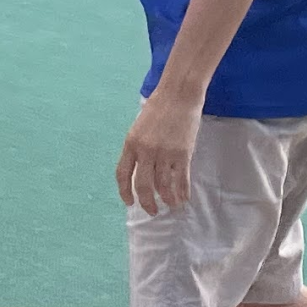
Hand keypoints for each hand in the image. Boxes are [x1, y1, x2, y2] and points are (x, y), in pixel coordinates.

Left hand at [118, 86, 202, 217]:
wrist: (178, 95)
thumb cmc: (158, 108)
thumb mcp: (139, 128)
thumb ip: (138, 148)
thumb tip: (140, 169)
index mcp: (130, 144)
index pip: (123, 174)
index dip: (124, 191)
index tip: (129, 202)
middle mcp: (145, 151)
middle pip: (143, 185)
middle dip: (146, 202)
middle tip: (151, 210)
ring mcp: (164, 153)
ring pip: (163, 186)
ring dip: (167, 199)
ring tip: (170, 205)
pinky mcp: (182, 154)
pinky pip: (181, 180)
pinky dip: (182, 192)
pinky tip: (183, 199)